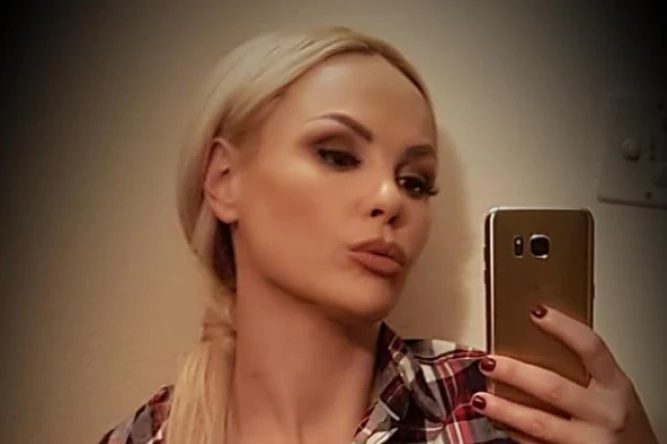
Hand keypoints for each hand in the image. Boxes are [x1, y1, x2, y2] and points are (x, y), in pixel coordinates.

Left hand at [471, 305, 659, 443]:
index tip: (537, 312)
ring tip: (480, 398)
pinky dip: (514, 434)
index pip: (591, 348)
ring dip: (504, 410)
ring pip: (539, 423)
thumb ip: (582, 368)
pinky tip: (498, 422)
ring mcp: (588, 440)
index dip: (564, 327)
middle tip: (489, 361)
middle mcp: (604, 413)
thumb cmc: (621, 419)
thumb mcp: (611, 389)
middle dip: (515, 373)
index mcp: (615, 386)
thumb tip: (533, 336)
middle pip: (553, 387)